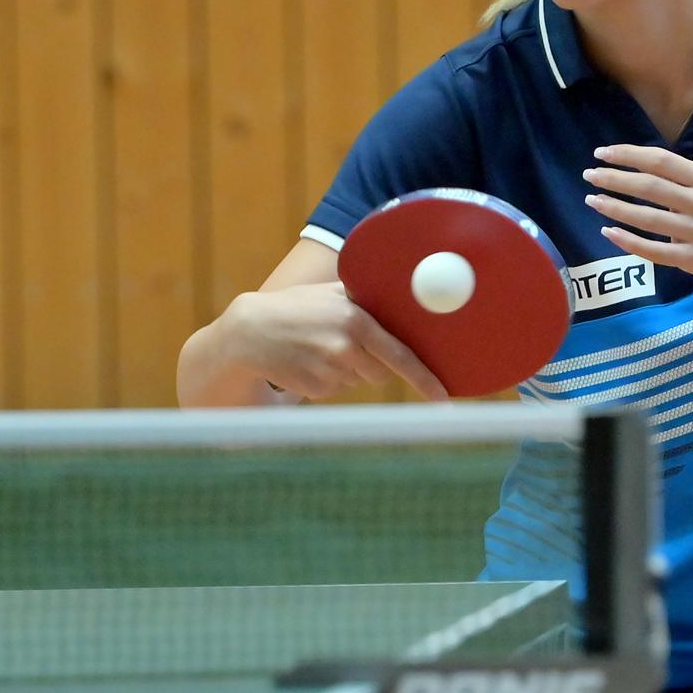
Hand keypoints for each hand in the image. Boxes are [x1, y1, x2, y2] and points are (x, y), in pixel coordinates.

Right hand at [219, 281, 447, 401]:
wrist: (249, 331)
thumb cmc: (298, 307)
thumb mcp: (332, 294)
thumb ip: (368, 297)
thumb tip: (411, 298)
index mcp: (356, 320)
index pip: (400, 355)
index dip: (425, 379)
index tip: (444, 399)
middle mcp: (344, 346)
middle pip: (380, 373)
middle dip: (370, 363)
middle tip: (343, 344)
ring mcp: (327, 370)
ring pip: (356, 381)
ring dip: (346, 370)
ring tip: (318, 347)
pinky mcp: (313, 389)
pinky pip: (335, 390)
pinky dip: (326, 379)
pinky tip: (306, 360)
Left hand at [582, 144, 692, 298]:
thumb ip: (679, 182)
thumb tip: (634, 170)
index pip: (661, 161)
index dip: (629, 154)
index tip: (602, 153)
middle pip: (650, 187)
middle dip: (615, 179)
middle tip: (589, 175)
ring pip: (648, 219)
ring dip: (616, 208)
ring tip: (593, 200)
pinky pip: (655, 251)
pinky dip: (629, 241)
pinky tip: (609, 232)